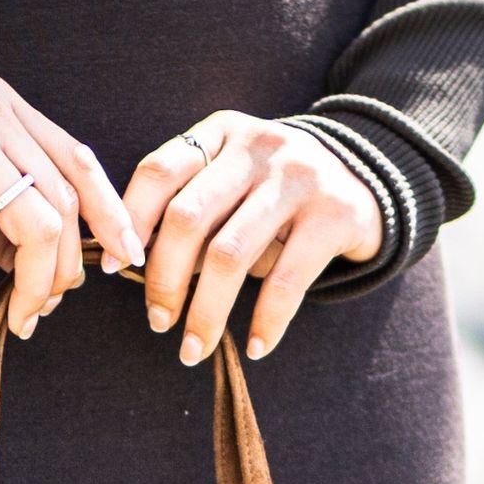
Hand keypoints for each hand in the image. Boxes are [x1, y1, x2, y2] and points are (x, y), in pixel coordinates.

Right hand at [0, 76, 144, 338]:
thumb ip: (13, 213)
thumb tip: (55, 274)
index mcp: (9, 110)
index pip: (78, 161)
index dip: (109, 213)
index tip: (122, 258)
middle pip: (63, 205)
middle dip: (64, 272)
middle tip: (43, 312)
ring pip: (36, 228)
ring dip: (33, 288)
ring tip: (17, 319)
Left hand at [120, 112, 383, 362]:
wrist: (371, 180)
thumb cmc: (278, 196)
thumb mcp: (234, 181)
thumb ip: (190, 207)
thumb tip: (129, 263)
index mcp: (221, 132)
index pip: (158, 172)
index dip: (128, 223)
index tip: (112, 271)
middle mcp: (258, 146)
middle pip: (188, 218)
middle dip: (163, 279)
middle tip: (157, 322)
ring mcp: (298, 177)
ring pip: (230, 255)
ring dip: (204, 313)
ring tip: (192, 350)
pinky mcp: (334, 213)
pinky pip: (286, 280)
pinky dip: (265, 321)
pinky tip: (253, 348)